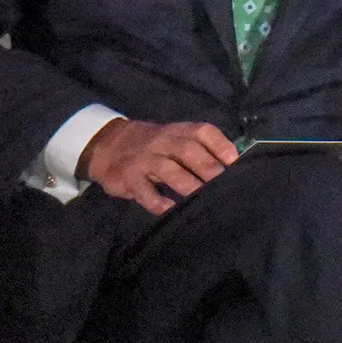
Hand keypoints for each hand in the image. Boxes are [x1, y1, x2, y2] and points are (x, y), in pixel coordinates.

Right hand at [79, 118, 239, 215]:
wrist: (106, 144)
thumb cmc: (151, 145)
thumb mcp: (172, 139)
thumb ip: (197, 150)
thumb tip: (232, 167)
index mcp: (178, 131)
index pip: (202, 132)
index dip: (220, 145)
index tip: (235, 162)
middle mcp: (162, 142)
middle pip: (188, 151)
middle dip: (209, 169)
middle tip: (224, 187)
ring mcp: (145, 159)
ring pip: (169, 170)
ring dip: (188, 186)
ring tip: (203, 202)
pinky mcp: (128, 177)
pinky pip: (145, 191)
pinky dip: (159, 202)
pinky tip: (171, 211)